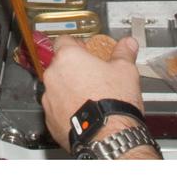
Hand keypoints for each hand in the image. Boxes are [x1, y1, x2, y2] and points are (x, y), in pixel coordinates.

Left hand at [42, 35, 143, 149]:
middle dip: (74, 70)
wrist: (109, 136)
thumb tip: (128, 44)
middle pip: (60, 65)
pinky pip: (56, 108)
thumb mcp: (125, 70)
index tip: (87, 51)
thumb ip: (123, 53)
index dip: (77, 45)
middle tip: (93, 76)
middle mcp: (53, 76)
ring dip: (69, 90)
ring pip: (57, 88)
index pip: (64, 41)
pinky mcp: (50, 119)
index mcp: (68, 58)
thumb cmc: (114, 102)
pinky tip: (84, 113)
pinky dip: (66, 109)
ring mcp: (49, 98)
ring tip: (90, 97)